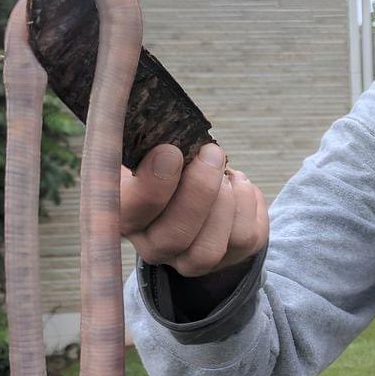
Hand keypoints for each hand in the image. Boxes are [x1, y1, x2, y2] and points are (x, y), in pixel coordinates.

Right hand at [120, 143, 268, 277]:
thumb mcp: (146, 148)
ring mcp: (189, 260)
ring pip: (209, 250)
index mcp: (125, 216)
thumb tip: (159, 115)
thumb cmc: (165, 161)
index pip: (130, 215)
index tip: (171, 151)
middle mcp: (153, 247)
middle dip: (199, 191)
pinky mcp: (228, 259)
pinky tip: (238, 184)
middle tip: (212, 153)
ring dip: (227, 202)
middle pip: (173, 238)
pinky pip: (246, 240)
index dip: (152, 187)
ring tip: (228, 173)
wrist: (191, 188)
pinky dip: (248, 203)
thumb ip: (146, 137)